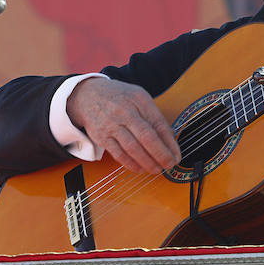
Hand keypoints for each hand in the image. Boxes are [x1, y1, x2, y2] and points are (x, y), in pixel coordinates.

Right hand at [66, 77, 180, 173]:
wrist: (87, 95)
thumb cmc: (119, 98)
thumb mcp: (138, 98)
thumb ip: (153, 116)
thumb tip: (169, 139)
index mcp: (139, 99)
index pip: (158, 123)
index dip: (169, 142)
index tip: (176, 154)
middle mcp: (125, 111)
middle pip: (146, 137)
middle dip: (161, 154)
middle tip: (170, 164)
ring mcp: (112, 125)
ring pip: (133, 148)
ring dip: (147, 162)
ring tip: (158, 169)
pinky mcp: (101, 137)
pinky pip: (118, 154)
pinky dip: (131, 164)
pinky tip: (141, 169)